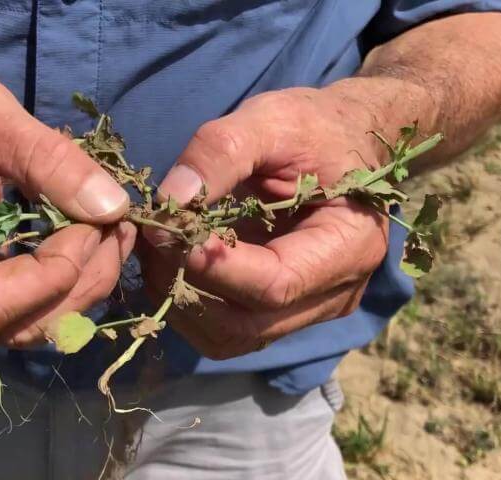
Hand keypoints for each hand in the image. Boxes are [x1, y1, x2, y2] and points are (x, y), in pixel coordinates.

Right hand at [0, 60, 134, 347]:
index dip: (51, 273)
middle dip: (78, 282)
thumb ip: (46, 159)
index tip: (95, 222)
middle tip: (116, 227)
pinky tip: (92, 241)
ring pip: (23, 327)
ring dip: (80, 288)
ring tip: (113, 232)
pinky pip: (20, 309)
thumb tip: (113, 208)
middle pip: (9, 325)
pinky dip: (63, 283)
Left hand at [141, 87, 388, 359]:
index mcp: (348, 246)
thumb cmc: (315, 128)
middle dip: (186, 284)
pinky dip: (186, 301)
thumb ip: (221, 151)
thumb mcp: (272, 120)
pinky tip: (171, 259)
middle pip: (246, 326)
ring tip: (158, 247)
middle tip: (153, 236)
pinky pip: (223, 329)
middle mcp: (332, 295)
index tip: (165, 229)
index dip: (213, 265)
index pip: (274, 284)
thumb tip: (171, 199)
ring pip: (227, 338)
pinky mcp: (276, 313)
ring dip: (179, 298)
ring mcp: (305, 312)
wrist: (343, 144)